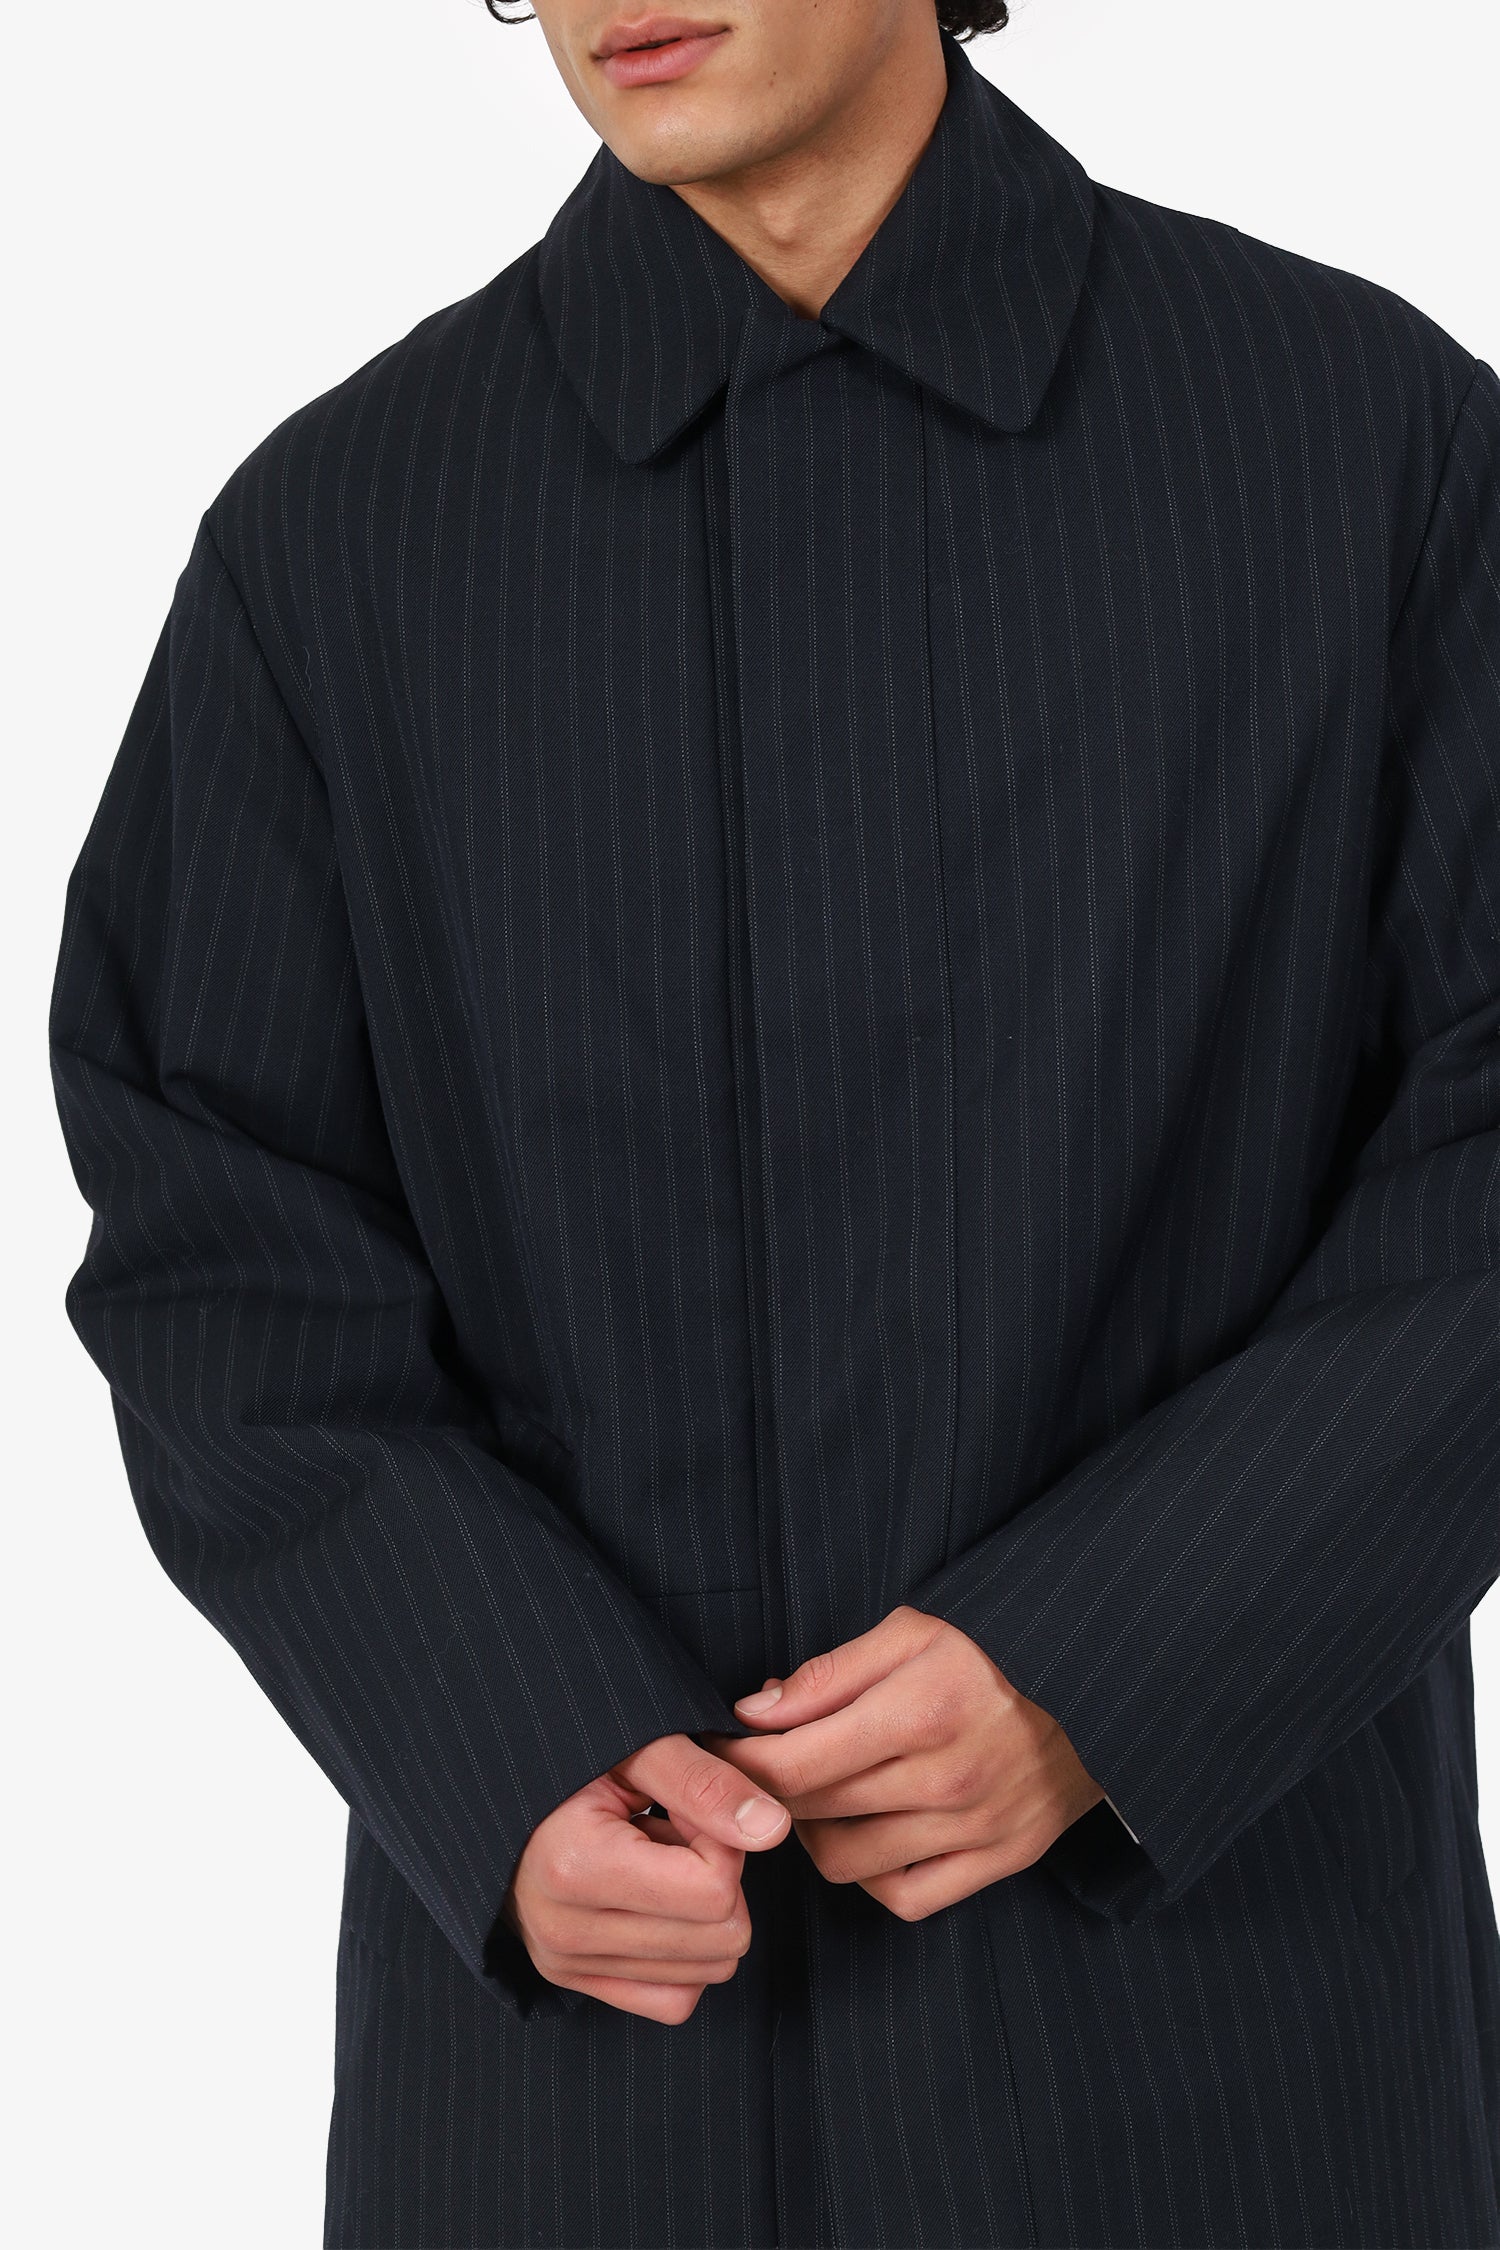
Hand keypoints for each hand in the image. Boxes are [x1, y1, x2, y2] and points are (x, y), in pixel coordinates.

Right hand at [500, 1730, 790, 2021]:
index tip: (688, 1809)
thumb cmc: (580, 1763)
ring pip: (709, 1971)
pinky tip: (658, 1903)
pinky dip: (686, 1955)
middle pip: (723, 1937)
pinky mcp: (579, 1986)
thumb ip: (706, 1782)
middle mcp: (566, 1932)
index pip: (715, 1889)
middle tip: (675, 1833)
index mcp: (575, 1867)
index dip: (721, 1839)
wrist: (514, 1802)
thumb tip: (772, 1830)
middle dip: (718, 1877)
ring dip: (702, 1913)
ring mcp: (568, 1967)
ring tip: (660, 1862)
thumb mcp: (640, 1748)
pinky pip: (676, 2001)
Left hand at [700, 1605, 1103, 1919]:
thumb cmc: (995, 1650)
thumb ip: (829, 1673)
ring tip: (814, 1796)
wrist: (1100, 1686)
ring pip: (846, 1862)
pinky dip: (872, 1875)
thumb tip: (753, 1712)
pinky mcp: (1002, 1860)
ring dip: (812, 1833)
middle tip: (755, 1768)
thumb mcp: (913, 1631)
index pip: (791, 1763)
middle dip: (766, 1792)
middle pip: (810, 1811)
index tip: (720, 1748)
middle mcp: (945, 1781)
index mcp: (919, 1712)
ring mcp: (976, 1829)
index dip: (739, 1761)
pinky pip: (906, 1897)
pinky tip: (866, 1834)